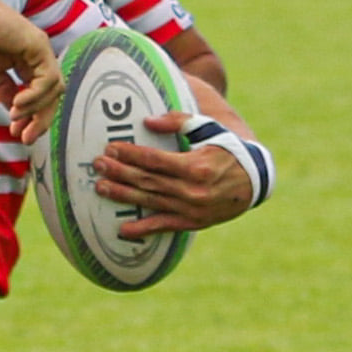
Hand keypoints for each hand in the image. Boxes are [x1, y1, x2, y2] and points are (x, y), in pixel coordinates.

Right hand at [0, 0, 62, 143]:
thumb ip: (4, 90)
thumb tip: (14, 112)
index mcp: (29, 63)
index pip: (42, 95)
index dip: (34, 117)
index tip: (18, 133)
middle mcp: (40, 57)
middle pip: (53, 95)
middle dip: (41, 120)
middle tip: (26, 138)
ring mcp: (41, 50)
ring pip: (54, 89)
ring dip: (36, 110)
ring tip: (16, 119)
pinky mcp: (38, 46)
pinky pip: (47, 78)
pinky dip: (35, 95)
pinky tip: (17, 104)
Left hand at [94, 110, 253, 237]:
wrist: (254, 180)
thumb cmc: (226, 148)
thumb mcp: (207, 129)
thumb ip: (178, 122)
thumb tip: (148, 121)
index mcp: (195, 166)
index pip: (154, 160)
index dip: (130, 154)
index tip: (111, 148)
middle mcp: (191, 190)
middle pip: (147, 180)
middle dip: (119, 172)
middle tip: (97, 165)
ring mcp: (191, 209)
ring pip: (149, 201)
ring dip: (122, 195)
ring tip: (100, 188)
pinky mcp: (192, 222)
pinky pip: (163, 226)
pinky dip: (143, 230)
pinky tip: (123, 230)